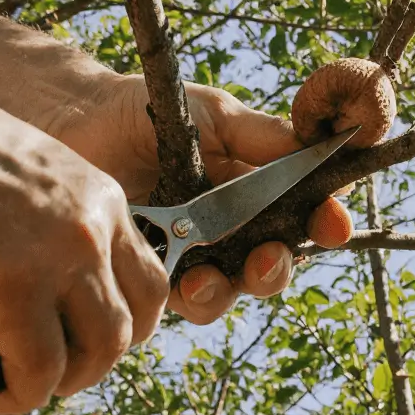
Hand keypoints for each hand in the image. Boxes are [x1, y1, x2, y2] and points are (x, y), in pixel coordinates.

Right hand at [0, 84, 169, 414]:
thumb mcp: (35, 183)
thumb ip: (58, 230)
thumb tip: (49, 293)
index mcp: (105, 202)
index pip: (151, 283)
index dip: (127, 325)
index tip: (88, 339)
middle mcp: (96, 231)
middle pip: (135, 325)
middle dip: (99, 361)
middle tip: (56, 370)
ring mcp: (59, 259)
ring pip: (99, 353)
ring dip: (65, 382)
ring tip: (23, 384)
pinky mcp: (12, 288)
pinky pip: (38, 369)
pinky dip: (20, 395)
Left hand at [44, 72, 352, 323]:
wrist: (83, 122)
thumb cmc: (154, 114)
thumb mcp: (217, 116)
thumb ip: (267, 137)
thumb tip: (325, 145)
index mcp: (259, 190)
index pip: (306, 214)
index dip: (326, 223)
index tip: (332, 223)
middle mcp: (236, 228)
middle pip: (275, 262)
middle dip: (276, 267)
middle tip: (265, 259)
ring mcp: (198, 255)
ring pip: (231, 290)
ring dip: (228, 290)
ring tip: (205, 280)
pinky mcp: (159, 273)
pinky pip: (183, 300)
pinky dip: (187, 296)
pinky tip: (178, 281)